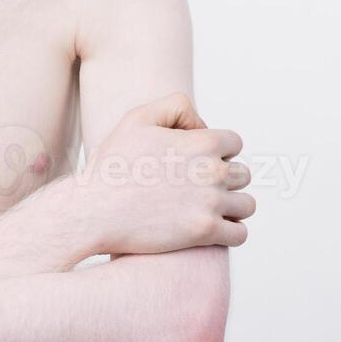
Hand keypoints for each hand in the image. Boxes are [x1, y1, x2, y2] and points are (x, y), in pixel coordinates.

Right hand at [78, 92, 254, 254]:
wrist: (93, 211)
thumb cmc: (113, 165)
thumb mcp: (138, 118)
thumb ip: (175, 106)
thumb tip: (202, 124)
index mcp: (203, 142)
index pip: (235, 143)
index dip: (218, 151)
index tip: (200, 162)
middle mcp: (213, 172)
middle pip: (243, 174)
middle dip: (226, 179)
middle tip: (201, 188)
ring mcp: (211, 204)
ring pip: (247, 205)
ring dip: (234, 207)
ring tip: (211, 210)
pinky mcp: (204, 233)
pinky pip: (240, 234)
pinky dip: (232, 233)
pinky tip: (214, 230)